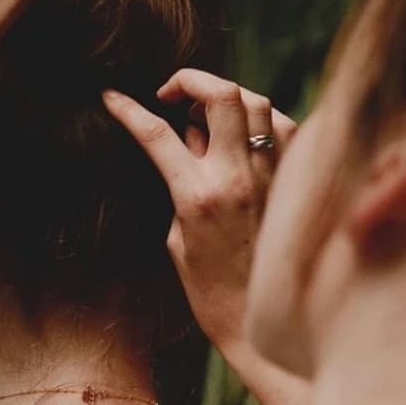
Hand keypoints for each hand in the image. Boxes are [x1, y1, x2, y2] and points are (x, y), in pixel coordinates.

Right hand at [103, 69, 295, 359]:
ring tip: (207, 113)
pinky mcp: (293, 183)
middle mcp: (238, 179)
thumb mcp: (177, 238)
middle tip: (172, 95)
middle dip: (189, 80)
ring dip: (226, 96)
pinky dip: (261, 118)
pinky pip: (284, 127)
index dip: (129, 109)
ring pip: (255, 102)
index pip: (158, 134)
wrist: (261, 324)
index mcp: (197, 197)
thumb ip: (181, 181)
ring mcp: (271, 178)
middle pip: (220, 93)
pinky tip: (245, 132)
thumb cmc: (209, 291)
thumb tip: (188, 140)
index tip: (112, 98)